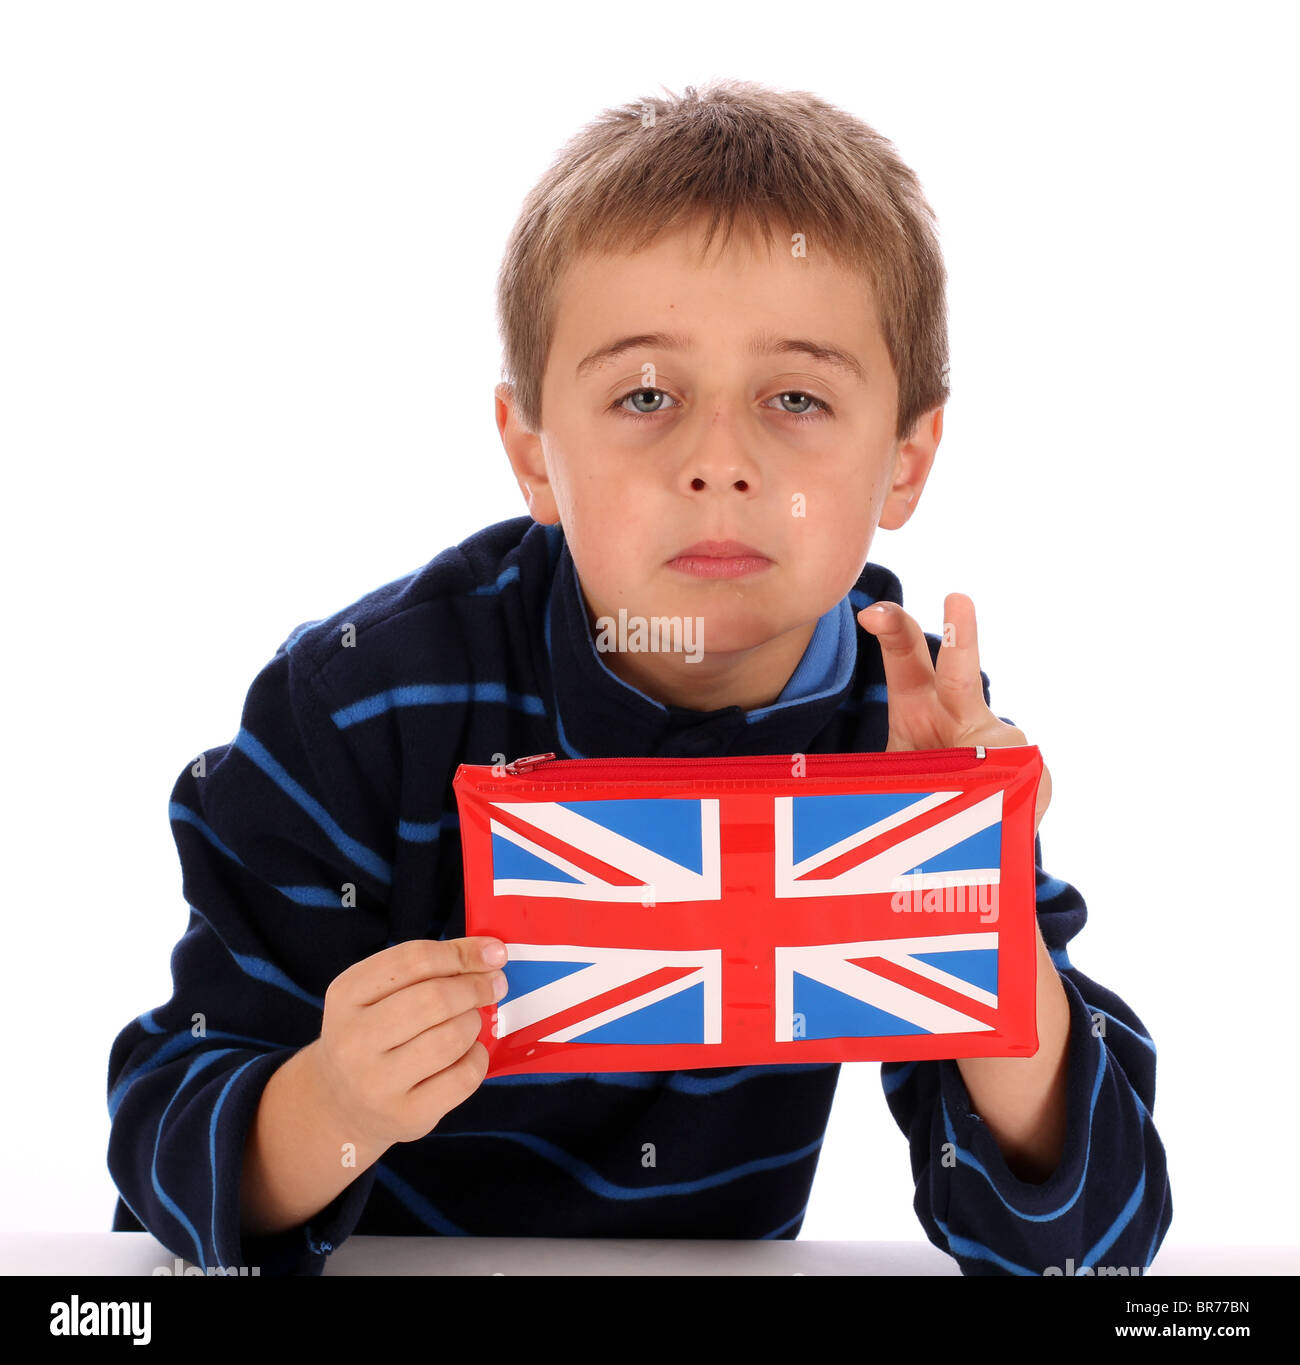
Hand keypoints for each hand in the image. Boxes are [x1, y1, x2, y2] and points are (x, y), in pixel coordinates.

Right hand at [311, 936, 507, 1150]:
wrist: (343, 1105)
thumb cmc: (374, 1034)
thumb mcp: (380, 992)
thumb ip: (427, 968)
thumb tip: (490, 954)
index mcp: (346, 995)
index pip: (414, 960)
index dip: (462, 952)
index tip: (494, 952)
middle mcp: (353, 1040)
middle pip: (435, 999)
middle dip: (476, 987)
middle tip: (495, 985)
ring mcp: (377, 1083)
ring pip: (452, 1037)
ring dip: (474, 1022)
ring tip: (470, 1021)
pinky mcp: (405, 1116)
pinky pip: (464, 1077)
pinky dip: (477, 1057)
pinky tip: (468, 1053)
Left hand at [856, 592, 1051, 833]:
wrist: (972, 824)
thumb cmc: (919, 787)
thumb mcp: (889, 780)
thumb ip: (882, 780)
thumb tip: (853, 816)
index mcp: (918, 704)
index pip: (905, 658)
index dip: (893, 631)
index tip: (871, 614)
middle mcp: (961, 713)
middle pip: (960, 675)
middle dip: (961, 637)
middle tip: (957, 598)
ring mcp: (1003, 741)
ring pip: (996, 756)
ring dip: (977, 788)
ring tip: (970, 811)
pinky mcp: (1034, 773)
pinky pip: (1019, 793)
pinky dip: (1004, 814)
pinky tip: (1000, 821)